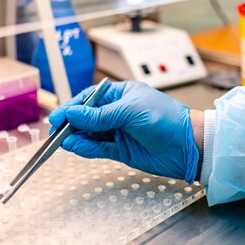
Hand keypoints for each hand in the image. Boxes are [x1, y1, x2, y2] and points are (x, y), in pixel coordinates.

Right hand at [49, 81, 200, 182]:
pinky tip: (76, 146)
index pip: (90, 98)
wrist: (188, 146)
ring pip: (91, 134)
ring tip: (63, 141)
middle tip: (55, 131)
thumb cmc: (166, 119)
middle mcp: (119, 112)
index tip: (58, 116)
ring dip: (77, 137)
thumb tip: (72, 113)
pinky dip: (87, 148)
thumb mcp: (130, 111)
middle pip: (87, 117)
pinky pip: (99, 148)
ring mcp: (119, 132)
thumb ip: (100, 115)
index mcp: (122, 94)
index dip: (73, 107)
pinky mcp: (122, 150)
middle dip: (71, 123)